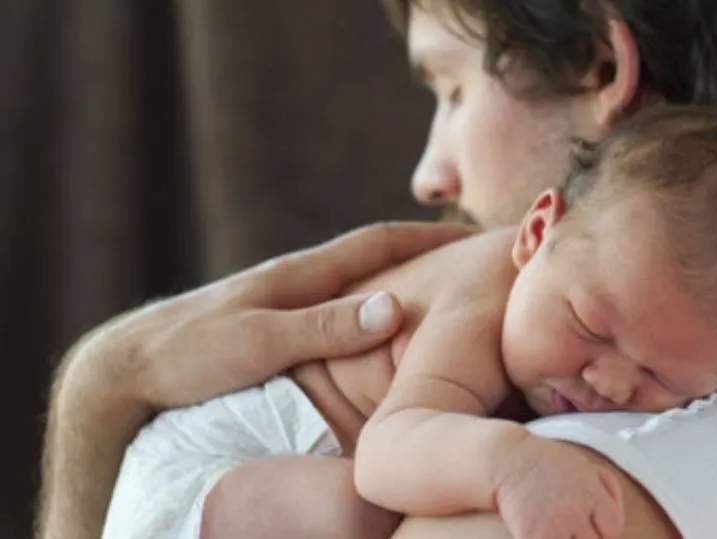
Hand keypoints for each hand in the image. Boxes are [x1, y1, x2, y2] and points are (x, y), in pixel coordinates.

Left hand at [40, 221, 472, 538]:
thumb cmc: (189, 353)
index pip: (380, 242)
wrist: (128, 366)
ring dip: (401, 279)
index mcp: (302, 274)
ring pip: (359, 281)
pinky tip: (378, 326)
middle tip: (471, 261)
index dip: (431, 237)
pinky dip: (371, 306)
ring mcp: (288, 298)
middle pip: (376, 256)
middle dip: (426, 253)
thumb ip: (324, 326)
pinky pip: (339, 306)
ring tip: (440, 291)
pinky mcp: (276, 321)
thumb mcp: (259, 340)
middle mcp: (300, 279)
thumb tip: (395, 308)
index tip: (477, 237)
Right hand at [495, 438, 624, 538]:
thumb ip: (608, 489)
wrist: (509, 459)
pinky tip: (541, 533)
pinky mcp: (532, 536)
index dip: (602, 531)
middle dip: (584, 537)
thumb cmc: (546, 462)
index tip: (590, 526)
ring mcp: (554, 525)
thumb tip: (618, 518)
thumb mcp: (584, 464)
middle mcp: (576, 511)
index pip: (613, 530)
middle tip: (571, 528)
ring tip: (557, 530)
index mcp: (591, 493)